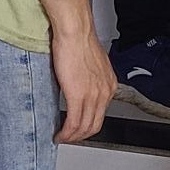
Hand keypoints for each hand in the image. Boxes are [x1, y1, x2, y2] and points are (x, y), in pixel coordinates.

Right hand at [53, 28, 115, 143]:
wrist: (75, 32)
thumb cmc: (79, 41)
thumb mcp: (91, 64)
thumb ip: (89, 79)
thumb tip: (80, 86)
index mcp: (109, 84)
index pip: (101, 114)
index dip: (89, 125)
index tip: (79, 128)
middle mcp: (104, 92)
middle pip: (94, 125)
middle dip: (81, 136)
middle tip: (69, 138)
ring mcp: (93, 95)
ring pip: (84, 127)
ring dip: (72, 136)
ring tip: (62, 138)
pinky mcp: (78, 95)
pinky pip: (73, 122)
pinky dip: (66, 132)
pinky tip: (60, 134)